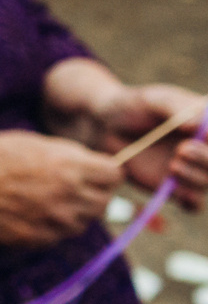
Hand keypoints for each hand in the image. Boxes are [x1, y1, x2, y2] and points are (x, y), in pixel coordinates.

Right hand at [0, 130, 122, 247]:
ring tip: (48, 198)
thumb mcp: (31, 142)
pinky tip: (32, 212)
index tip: (90, 167)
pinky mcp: (37, 240)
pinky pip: (60, 235)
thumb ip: (67, 156)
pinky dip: (54, 226)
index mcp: (70, 167)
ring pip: (85, 220)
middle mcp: (68, 198)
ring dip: (75, 211)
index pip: (115, 174)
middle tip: (69, 183)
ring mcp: (53, 223)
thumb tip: (88, 164)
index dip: (103, 169)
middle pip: (104, 200)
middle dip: (93, 191)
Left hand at [88, 84, 206, 210]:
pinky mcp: (175, 188)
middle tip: (181, 150)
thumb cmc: (132, 107)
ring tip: (172, 165)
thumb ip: (176, 107)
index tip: (202, 136)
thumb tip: (199, 125)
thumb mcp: (153, 99)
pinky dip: (190, 200)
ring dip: (197, 177)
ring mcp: (193, 169)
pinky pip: (193, 204)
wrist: (106, 128)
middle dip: (207, 159)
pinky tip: (175, 188)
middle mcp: (205, 148)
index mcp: (207, 124)